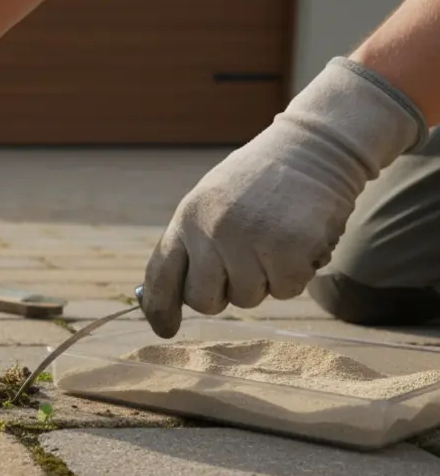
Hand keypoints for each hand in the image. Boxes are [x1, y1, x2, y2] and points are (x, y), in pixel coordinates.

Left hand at [142, 57, 428, 337]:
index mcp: (188, 217)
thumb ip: (193, 244)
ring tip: (274, 240)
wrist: (316, 146)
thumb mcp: (211, 201)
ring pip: (248, 299)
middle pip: (204, 300)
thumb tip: (170, 300)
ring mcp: (251, 240)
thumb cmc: (260, 180)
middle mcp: (213, 230)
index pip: (162, 275)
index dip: (159, 308)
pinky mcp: (290, 248)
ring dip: (264, 281)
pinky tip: (299, 241)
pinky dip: (296, 275)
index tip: (165, 329)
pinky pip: (286, 291)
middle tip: (243, 267)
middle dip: (222, 294)